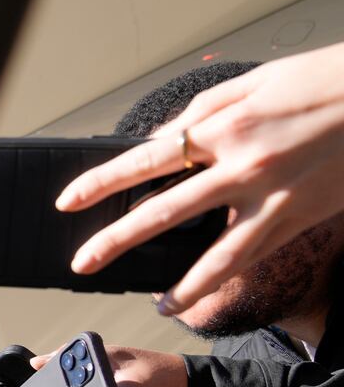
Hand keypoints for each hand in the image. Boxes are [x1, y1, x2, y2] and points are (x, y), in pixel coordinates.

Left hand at [57, 42, 343, 313]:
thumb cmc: (323, 83)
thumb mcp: (254, 84)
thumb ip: (202, 113)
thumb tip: (160, 141)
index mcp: (224, 127)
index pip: (144, 160)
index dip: (101, 183)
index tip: (68, 202)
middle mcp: (241, 166)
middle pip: (162, 212)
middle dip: (115, 240)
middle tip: (82, 262)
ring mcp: (269, 199)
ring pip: (212, 255)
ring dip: (179, 286)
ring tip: (154, 304)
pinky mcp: (295, 218)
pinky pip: (247, 258)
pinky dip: (216, 281)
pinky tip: (191, 297)